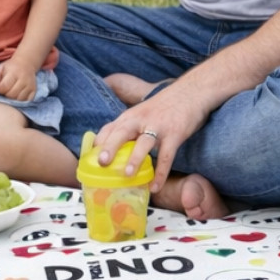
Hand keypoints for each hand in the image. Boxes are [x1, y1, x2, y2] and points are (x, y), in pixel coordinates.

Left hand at [0, 59, 36, 101]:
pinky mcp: (34, 91)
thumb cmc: (10, 68)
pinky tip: (16, 97)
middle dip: (5, 95)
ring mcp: (30, 86)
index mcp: (14, 72)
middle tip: (3, 92)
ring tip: (9, 94)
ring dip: (12, 100)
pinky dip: (20, 102)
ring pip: (19, 100)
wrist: (26, 64)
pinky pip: (26, 101)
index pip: (4, 87)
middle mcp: (24, 79)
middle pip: (11, 95)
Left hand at [93, 79, 210, 196]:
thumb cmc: (163, 107)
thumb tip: (111, 149)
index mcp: (130, 116)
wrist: (190, 92)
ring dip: (135, 159)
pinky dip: (161, 172)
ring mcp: (158, 126)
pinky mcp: (175, 134)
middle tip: (102, 162)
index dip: (98, 143)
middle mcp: (140, 119)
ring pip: (144, 143)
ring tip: (127, 175)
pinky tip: (155, 187)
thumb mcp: (141, 113)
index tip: (88, 159)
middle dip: (110, 147)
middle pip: (122, 132)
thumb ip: (127, 128)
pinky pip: (167, 156)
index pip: (109, 128)